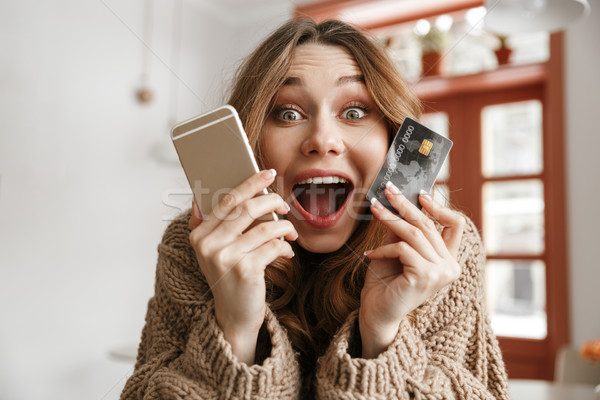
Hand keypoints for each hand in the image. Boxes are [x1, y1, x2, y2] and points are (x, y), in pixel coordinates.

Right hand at [188, 169, 297, 363]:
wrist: (234, 317)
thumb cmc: (228, 278)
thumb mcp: (212, 253)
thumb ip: (208, 226)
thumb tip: (198, 197)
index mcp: (199, 235)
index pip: (227, 200)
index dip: (250, 183)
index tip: (268, 173)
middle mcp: (208, 245)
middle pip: (247, 208)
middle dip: (272, 201)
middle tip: (285, 205)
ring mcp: (226, 257)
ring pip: (266, 227)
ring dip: (285, 226)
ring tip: (291, 232)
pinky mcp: (245, 270)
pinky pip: (274, 246)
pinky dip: (285, 246)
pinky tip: (288, 252)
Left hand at [359, 183, 464, 357]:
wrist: (376, 312)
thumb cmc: (385, 282)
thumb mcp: (395, 249)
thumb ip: (402, 230)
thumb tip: (399, 200)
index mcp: (448, 259)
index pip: (456, 226)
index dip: (440, 207)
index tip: (420, 193)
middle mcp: (450, 267)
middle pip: (429, 225)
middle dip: (405, 205)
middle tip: (388, 190)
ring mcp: (441, 273)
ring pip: (415, 234)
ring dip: (391, 219)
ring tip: (374, 209)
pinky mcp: (426, 277)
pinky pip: (403, 249)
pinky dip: (383, 248)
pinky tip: (370, 254)